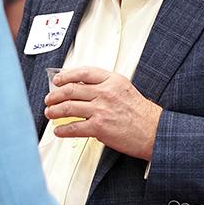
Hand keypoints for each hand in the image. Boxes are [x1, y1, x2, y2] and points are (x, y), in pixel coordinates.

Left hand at [44, 66, 162, 160]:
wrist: (154, 132)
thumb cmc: (142, 113)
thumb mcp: (124, 89)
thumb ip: (105, 86)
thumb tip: (81, 89)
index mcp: (112, 80)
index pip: (83, 72)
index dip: (66, 75)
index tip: (57, 80)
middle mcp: (105, 92)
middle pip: (71, 89)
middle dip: (55, 95)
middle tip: (49, 99)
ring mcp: (101, 109)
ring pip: (68, 107)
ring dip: (54, 111)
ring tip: (50, 113)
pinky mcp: (99, 127)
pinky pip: (74, 127)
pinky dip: (63, 129)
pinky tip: (59, 130)